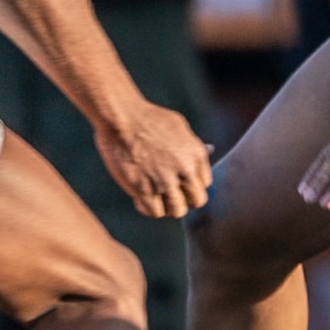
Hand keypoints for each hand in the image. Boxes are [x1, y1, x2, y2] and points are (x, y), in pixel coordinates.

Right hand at [95, 99, 212, 220]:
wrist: (121, 117)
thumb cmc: (147, 117)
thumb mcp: (178, 126)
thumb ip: (192, 144)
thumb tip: (209, 150)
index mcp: (196, 154)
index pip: (204, 184)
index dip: (190, 185)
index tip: (178, 182)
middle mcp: (185, 169)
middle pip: (196, 201)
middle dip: (183, 199)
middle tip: (167, 193)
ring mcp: (165, 181)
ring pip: (177, 211)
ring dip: (166, 207)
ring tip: (154, 197)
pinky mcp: (145, 189)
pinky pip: (155, 212)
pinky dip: (147, 208)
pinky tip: (139, 197)